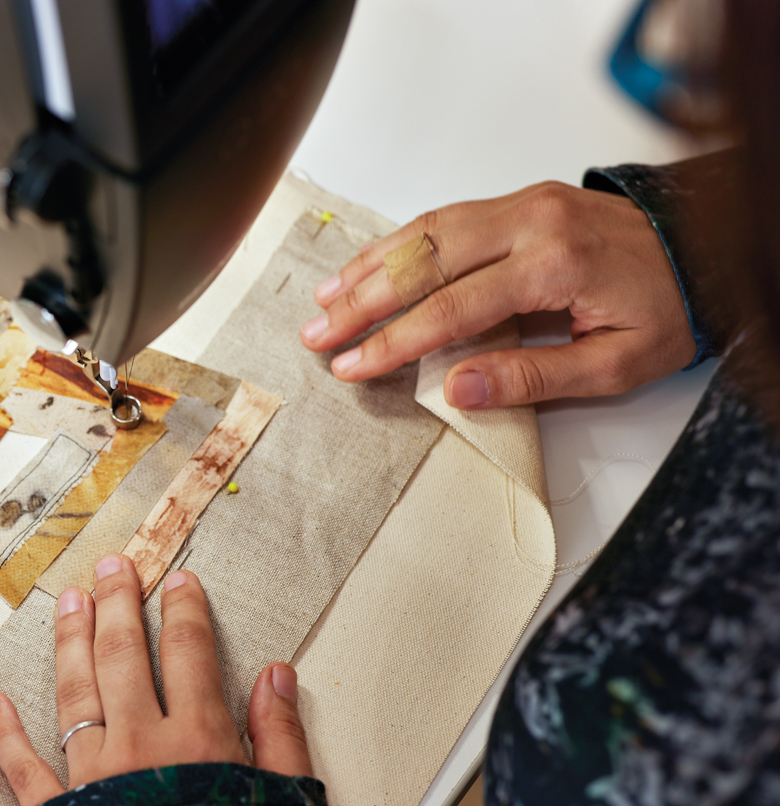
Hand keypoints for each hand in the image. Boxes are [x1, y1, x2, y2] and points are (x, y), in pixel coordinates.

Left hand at [0, 553, 312, 805]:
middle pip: (122, 656)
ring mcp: (93, 779)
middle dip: (118, 605)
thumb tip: (278, 676)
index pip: (188, 652)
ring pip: (74, 693)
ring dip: (69, 644)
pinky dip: (2, 734)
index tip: (179, 582)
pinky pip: (23, 769)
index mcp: (199, 740)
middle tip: (112, 569)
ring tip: (67, 605)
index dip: (183, 610)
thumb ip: (282, 737)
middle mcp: (139, 747)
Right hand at [300, 181, 693, 408]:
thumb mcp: (616, 363)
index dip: (392, 342)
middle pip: (424, 263)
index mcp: (554, 266)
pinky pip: (443, 217)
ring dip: (369, 267)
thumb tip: (457, 389)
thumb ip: (534, 377)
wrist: (706, 246)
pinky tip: (365, 264)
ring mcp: (522, 204)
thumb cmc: (667, 307)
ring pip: (425, 232)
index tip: (351, 366)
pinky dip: (397, 242)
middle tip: (316, 334)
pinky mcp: (519, 199)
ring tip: (322, 300)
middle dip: (362, 303)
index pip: (451, 309)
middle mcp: (531, 223)